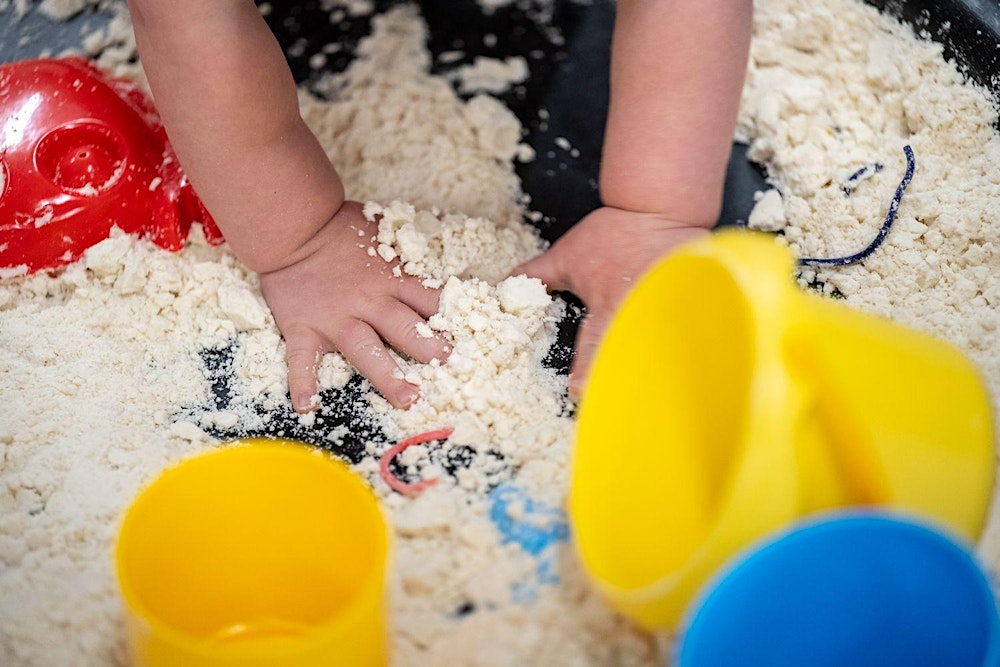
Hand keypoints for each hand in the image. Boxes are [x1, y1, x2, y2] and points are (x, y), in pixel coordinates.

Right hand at [259, 201, 449, 411]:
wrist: (294, 228)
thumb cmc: (342, 228)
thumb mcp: (387, 226)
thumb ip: (418, 232)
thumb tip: (451, 219)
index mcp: (394, 279)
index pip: (432, 302)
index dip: (454, 320)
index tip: (472, 339)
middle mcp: (369, 302)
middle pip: (406, 328)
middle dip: (431, 350)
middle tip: (451, 368)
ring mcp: (336, 319)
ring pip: (366, 350)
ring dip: (387, 376)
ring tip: (407, 399)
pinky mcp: (304, 329)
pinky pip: (302, 359)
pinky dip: (303, 382)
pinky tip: (310, 406)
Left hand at [512, 206, 709, 396]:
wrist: (660, 209)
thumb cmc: (616, 233)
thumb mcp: (568, 254)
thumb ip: (536, 275)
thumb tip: (506, 286)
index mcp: (607, 308)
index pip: (592, 350)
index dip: (585, 375)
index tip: (578, 392)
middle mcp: (639, 315)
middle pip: (632, 361)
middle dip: (626, 383)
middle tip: (622, 404)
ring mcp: (671, 314)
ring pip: (663, 355)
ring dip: (655, 373)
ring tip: (651, 396)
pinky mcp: (694, 310)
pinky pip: (690, 340)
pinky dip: (686, 355)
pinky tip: (684, 372)